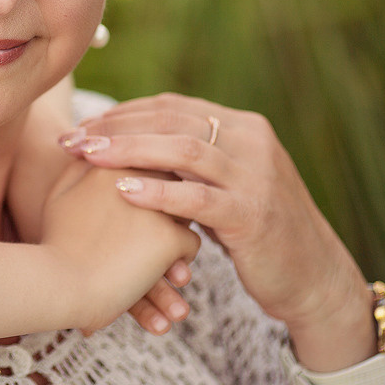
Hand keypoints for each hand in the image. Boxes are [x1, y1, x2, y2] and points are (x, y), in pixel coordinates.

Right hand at [10, 85, 193, 335]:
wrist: (56, 285)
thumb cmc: (56, 242)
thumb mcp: (60, 195)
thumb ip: (82, 167)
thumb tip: (99, 152)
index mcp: (110, 159)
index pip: (148, 161)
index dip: (147, 187)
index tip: (139, 212)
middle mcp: (137, 173)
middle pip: (170, 182)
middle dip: (167, 206)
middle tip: (153, 234)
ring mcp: (156, 203)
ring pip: (185, 211)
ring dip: (176, 232)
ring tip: (166, 262)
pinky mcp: (170, 236)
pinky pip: (189, 244)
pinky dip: (178, 262)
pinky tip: (165, 277)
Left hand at [60, 92, 366, 332]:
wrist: (313, 277)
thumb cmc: (256, 230)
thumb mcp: (227, 182)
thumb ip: (192, 158)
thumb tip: (132, 138)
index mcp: (243, 126)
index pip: (170, 106)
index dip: (121, 113)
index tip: (82, 126)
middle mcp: (251, 141)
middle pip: (170, 120)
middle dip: (115, 128)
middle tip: (71, 140)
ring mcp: (255, 176)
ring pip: (182, 150)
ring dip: (128, 150)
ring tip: (87, 157)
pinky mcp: (253, 214)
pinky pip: (198, 198)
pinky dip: (158, 193)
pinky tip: (123, 192)